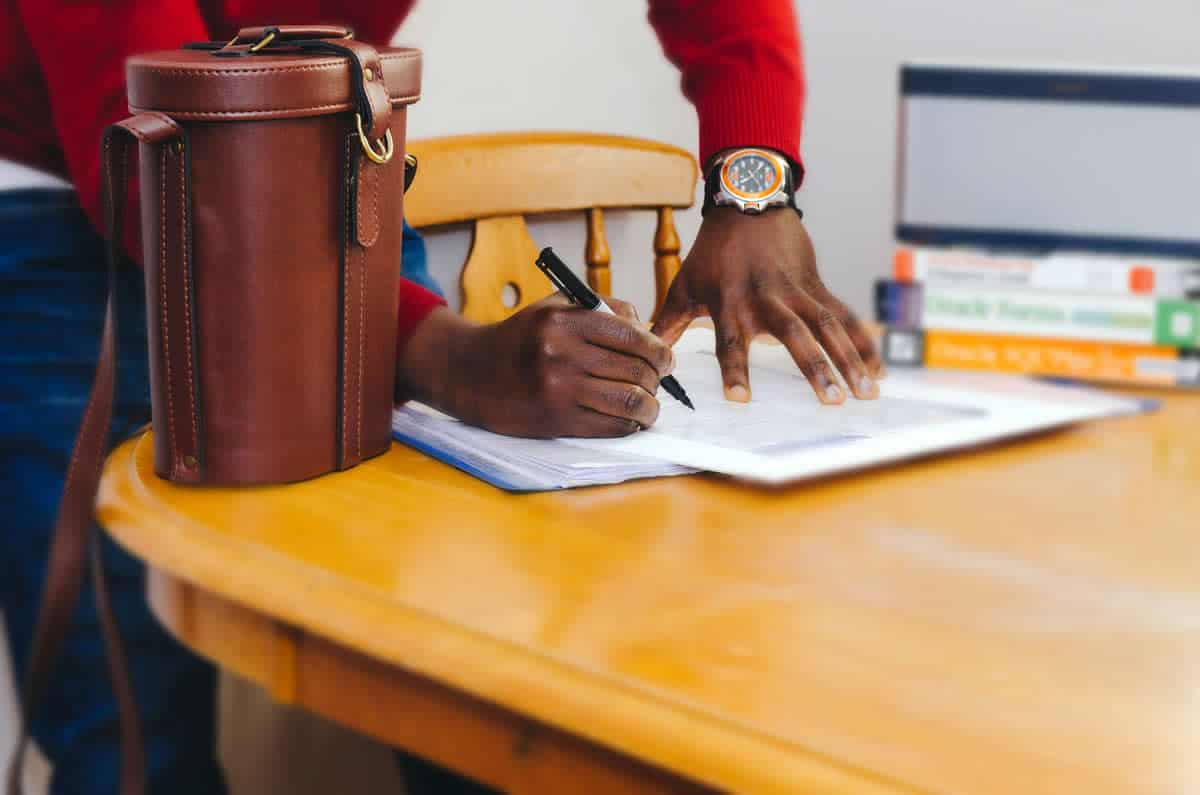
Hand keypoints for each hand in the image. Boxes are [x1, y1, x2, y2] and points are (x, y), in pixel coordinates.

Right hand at [397, 297, 673, 437]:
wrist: (470, 372)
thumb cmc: (520, 338)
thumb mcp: (555, 306)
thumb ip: (603, 308)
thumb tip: (648, 331)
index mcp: (564, 320)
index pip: (633, 337)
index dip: (660, 351)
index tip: (666, 360)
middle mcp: (561, 353)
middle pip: (637, 370)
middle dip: (657, 379)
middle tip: (657, 382)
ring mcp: (559, 389)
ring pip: (630, 401)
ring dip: (650, 407)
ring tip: (649, 405)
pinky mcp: (556, 420)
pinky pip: (611, 426)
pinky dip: (630, 425)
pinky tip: (629, 420)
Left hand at [652, 207, 882, 403]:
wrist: (749, 204)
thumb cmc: (712, 251)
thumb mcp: (685, 285)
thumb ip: (667, 323)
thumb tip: (646, 353)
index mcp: (731, 303)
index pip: (730, 342)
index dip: (735, 370)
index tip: (740, 399)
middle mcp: (768, 299)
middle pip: (794, 336)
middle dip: (815, 368)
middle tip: (833, 400)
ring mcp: (798, 292)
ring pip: (829, 327)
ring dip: (850, 359)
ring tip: (866, 392)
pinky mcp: (818, 286)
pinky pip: (845, 316)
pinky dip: (864, 342)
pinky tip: (878, 370)